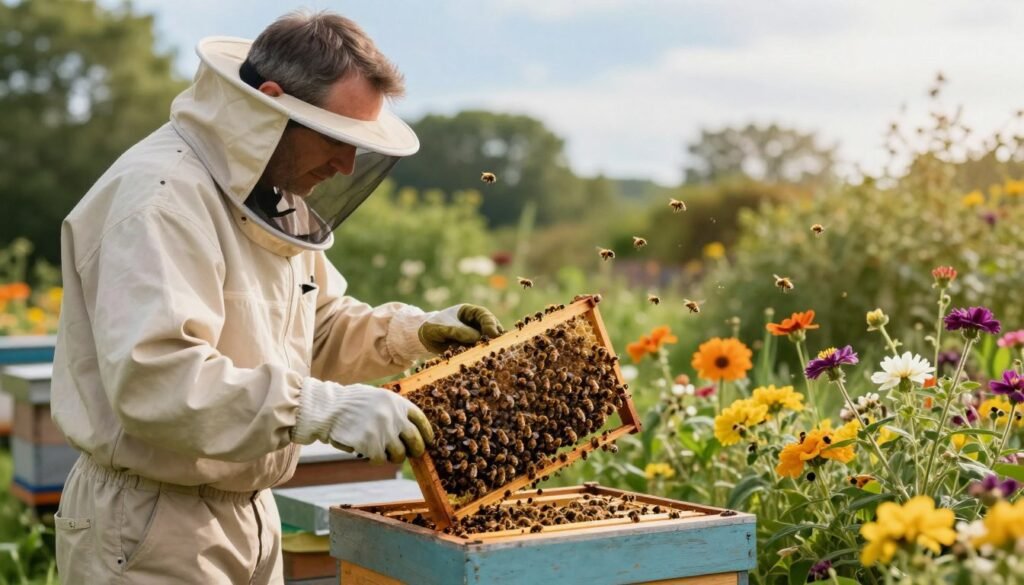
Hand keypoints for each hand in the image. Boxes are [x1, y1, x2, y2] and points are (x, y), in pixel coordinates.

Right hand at [291, 379, 433, 463]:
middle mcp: (394, 416)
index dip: (426, 433)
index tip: (428, 441)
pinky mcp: (371, 445)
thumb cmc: (350, 403)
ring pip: (399, 454)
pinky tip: (367, 454)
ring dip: (393, 456)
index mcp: (397, 402)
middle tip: (410, 453)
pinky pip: (380, 459)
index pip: (420, 420)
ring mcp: (383, 432)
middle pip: (415, 440)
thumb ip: (393, 410)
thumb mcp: (377, 397)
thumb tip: (409, 430)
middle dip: (415, 450)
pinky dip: (375, 460)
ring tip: (382, 452)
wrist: (328, 408)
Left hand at [418, 304, 503, 353]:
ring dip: (490, 350)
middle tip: (497, 347)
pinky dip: (482, 358)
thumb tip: (476, 337)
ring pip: (489, 343)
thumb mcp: (442, 328)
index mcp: (471, 313)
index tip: (494, 335)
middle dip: (495, 339)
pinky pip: (480, 353)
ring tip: (491, 357)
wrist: (424, 338)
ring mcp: (476, 338)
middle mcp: (477, 324)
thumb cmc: (433, 326)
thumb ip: (457, 331)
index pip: (485, 316)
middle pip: (493, 329)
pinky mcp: (472, 350)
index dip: (491, 325)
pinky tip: (483, 363)